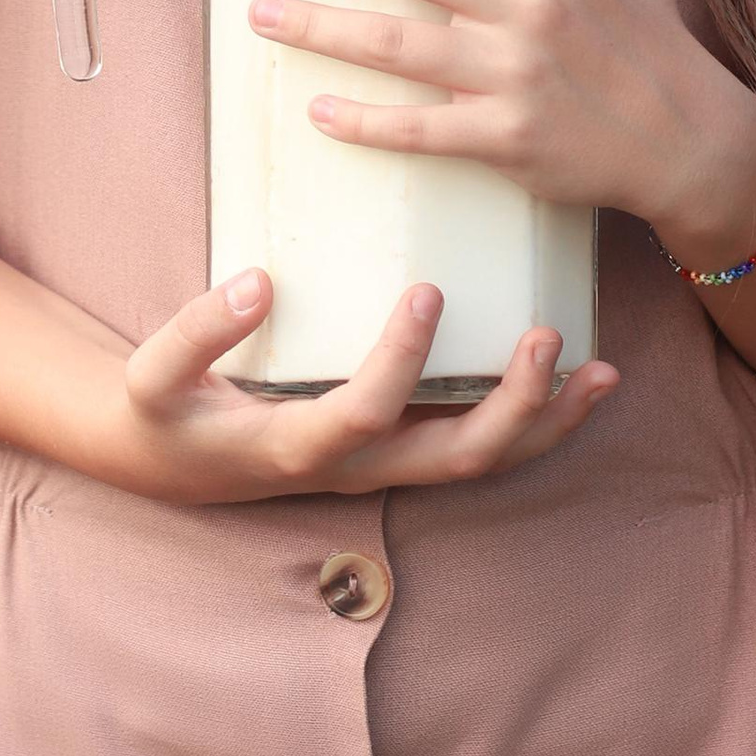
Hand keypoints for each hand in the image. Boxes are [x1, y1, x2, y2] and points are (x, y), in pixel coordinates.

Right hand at [100, 269, 615, 505]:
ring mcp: (383, 470)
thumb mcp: (154, 374)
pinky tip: (577, 382)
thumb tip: (258, 283)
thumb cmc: (163, 412)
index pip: (364, 416)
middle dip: (514, 408)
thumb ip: (199, 330)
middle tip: (548, 340)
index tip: (427, 290)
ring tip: (602, 372)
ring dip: (546, 424)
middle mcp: (354, 473)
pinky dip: (535, 424)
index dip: (401, 361)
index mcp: (294, 449)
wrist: (167, 462)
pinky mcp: (397, 454)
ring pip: (481, 465)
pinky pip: (476, 449)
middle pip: (454, 461)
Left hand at [248, 0, 755, 265]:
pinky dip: (361, 122)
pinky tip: (314, 108)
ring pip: (392, 43)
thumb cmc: (659, 42)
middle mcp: (528, 4)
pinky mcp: (506, 139)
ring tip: (259, 13)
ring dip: (316, 25)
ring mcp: (514, 74)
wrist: (694, 146)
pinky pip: (417, 128)